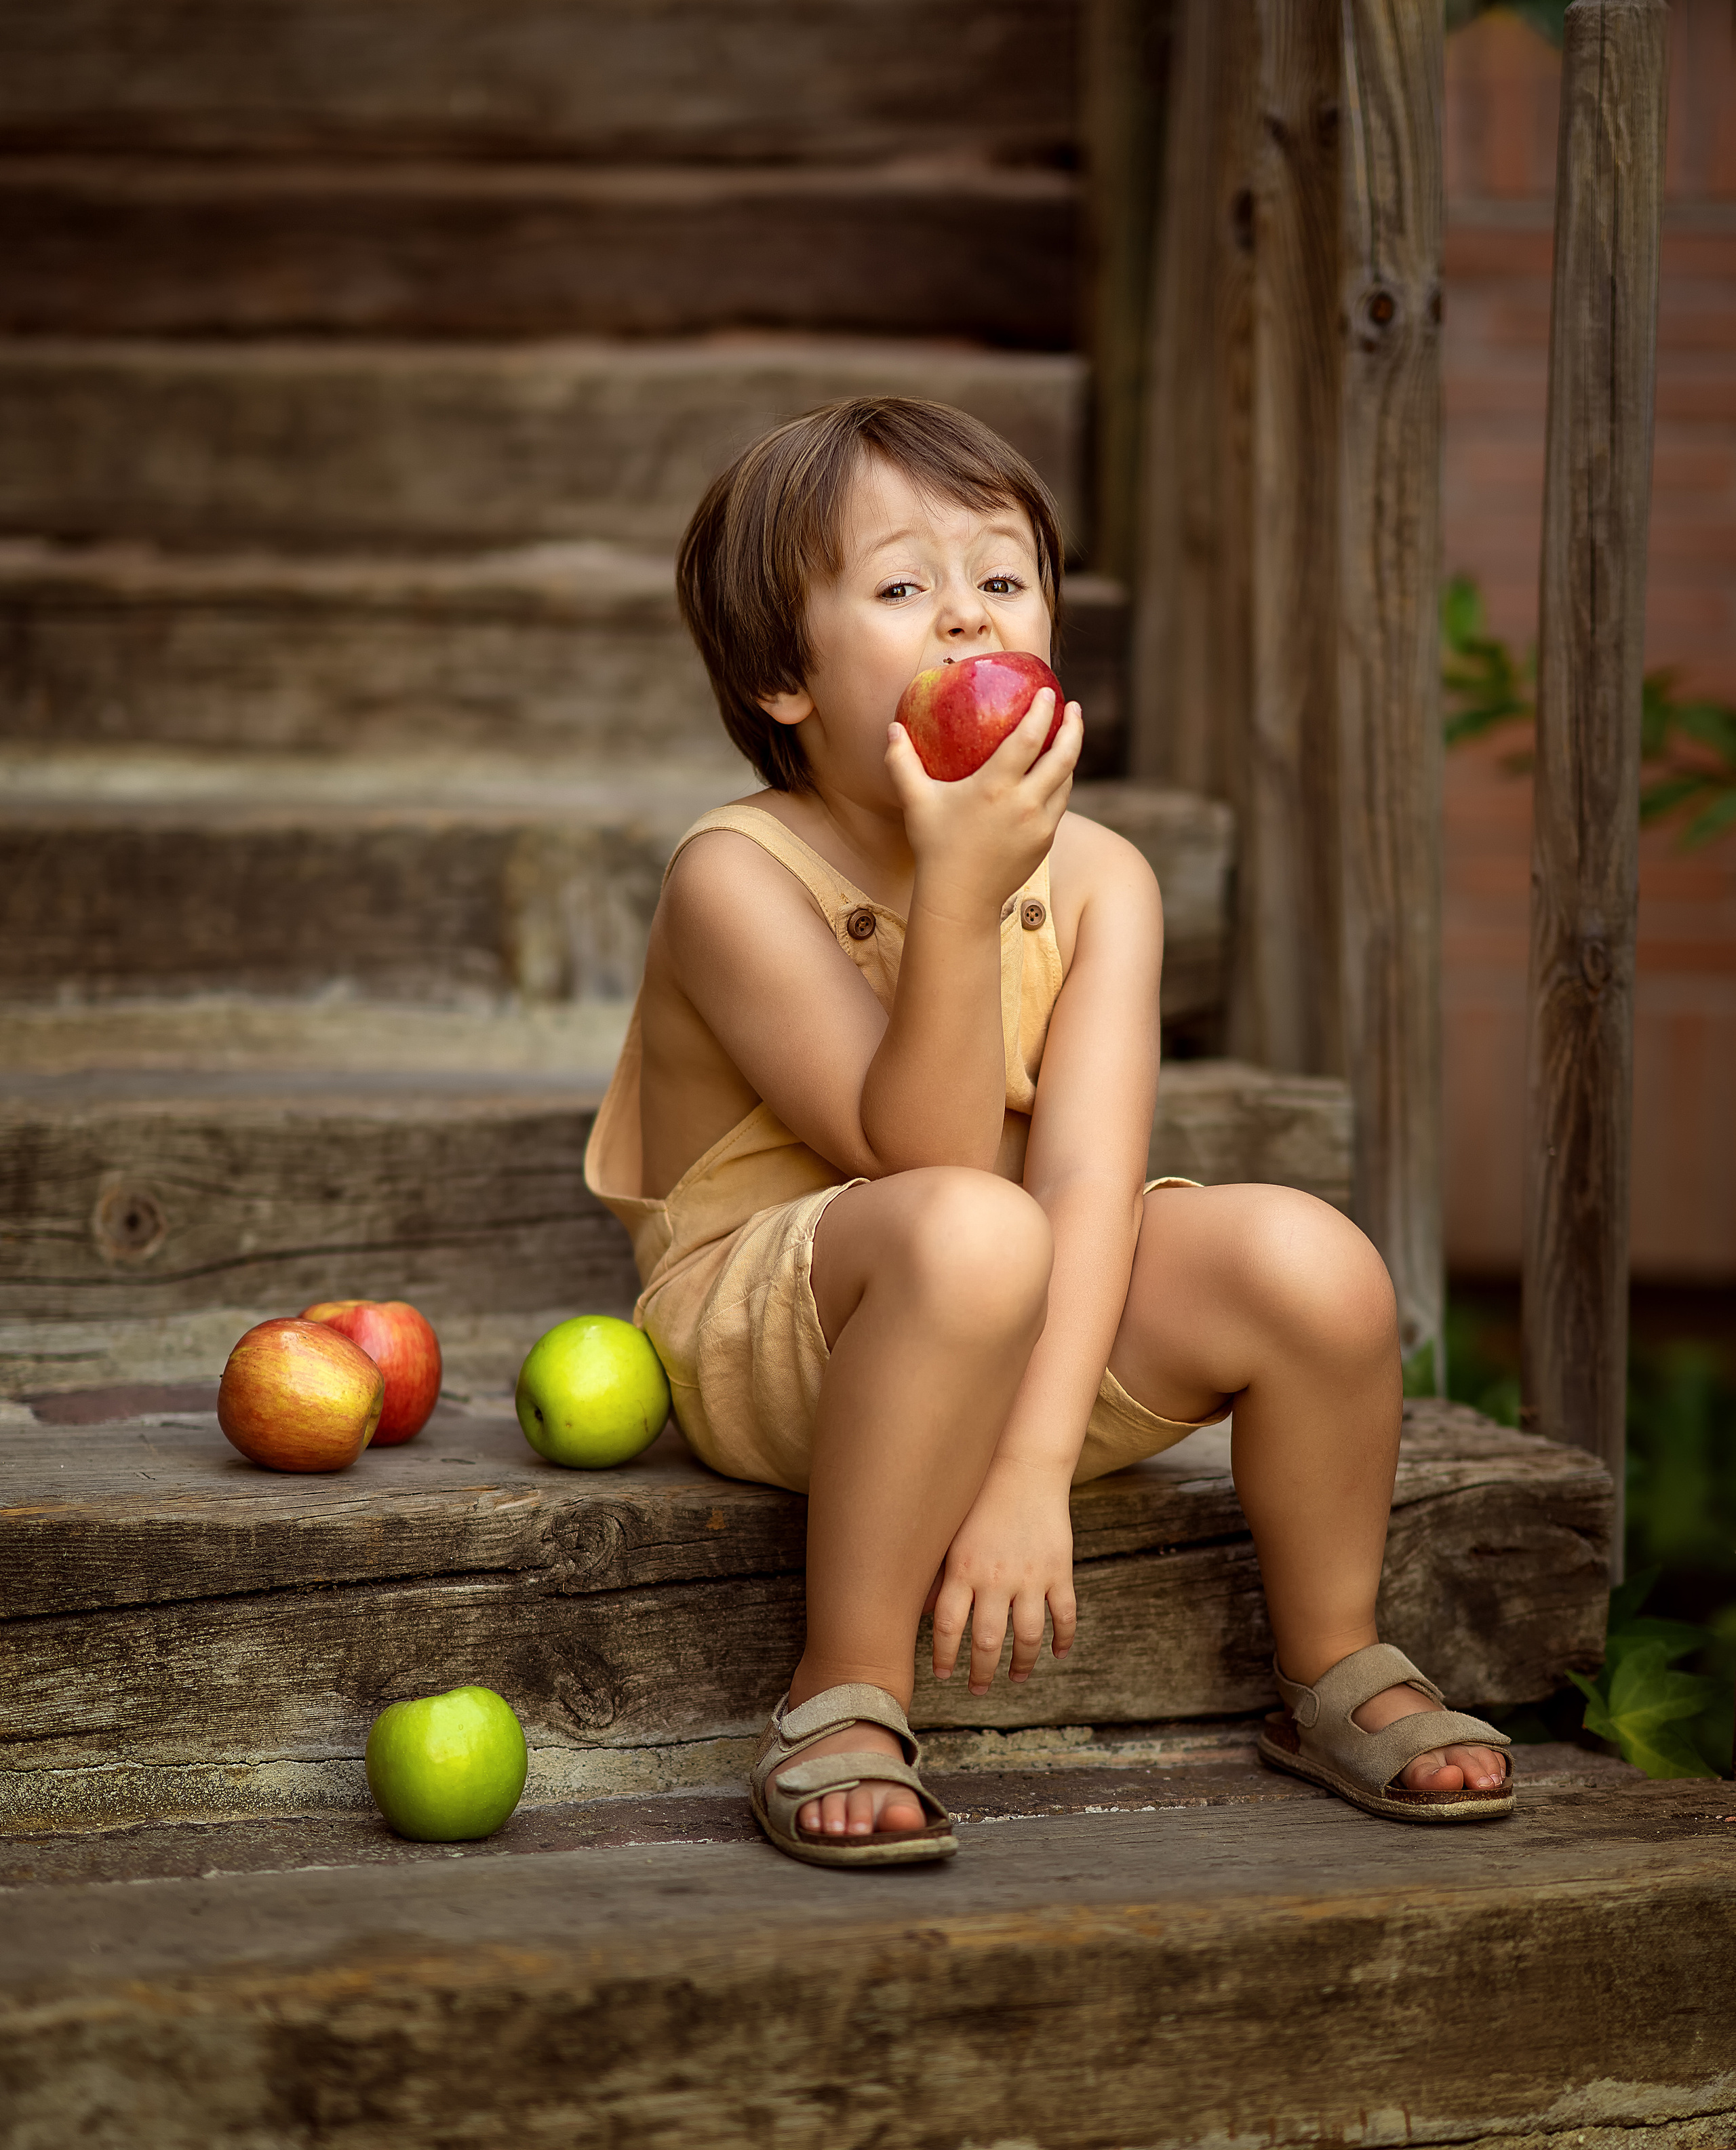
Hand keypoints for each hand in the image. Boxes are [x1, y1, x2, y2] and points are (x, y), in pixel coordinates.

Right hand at [885, 690, 1081, 925]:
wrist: (960, 898)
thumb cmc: (934, 846)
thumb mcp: (916, 801)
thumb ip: (901, 762)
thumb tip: (892, 727)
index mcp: (994, 788)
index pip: (1028, 738)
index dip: (1042, 712)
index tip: (1049, 692)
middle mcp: (1024, 804)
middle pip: (1062, 757)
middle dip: (1073, 727)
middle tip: (1072, 707)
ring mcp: (1040, 824)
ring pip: (1066, 780)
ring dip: (1070, 754)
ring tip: (1068, 736)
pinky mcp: (1045, 840)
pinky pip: (1060, 804)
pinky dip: (1061, 783)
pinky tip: (1055, 773)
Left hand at [930, 1456, 1077, 1693]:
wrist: (1022, 1467)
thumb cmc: (978, 1500)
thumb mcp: (950, 1536)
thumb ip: (938, 1576)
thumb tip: (921, 1616)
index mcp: (962, 1569)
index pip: (947, 1626)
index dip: (943, 1655)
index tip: (943, 1674)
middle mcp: (995, 1578)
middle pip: (986, 1641)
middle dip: (980, 1672)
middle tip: (976, 1689)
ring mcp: (1030, 1576)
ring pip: (1027, 1637)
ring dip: (1021, 1664)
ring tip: (1015, 1677)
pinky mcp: (1058, 1570)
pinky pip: (1064, 1614)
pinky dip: (1063, 1639)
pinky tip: (1057, 1652)